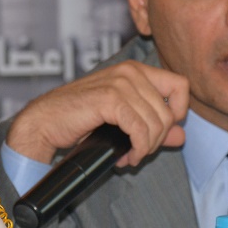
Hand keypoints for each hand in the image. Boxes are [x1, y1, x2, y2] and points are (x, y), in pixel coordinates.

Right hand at [7, 61, 188, 166]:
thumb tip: (182, 136)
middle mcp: (131, 71)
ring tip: (129, 157)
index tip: (160, 130)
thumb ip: (154, 126)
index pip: (181, 85)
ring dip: (145, 148)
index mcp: (136, 70)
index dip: (178, 112)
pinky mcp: (110, 98)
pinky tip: (125, 157)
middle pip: (169, 112)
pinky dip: (137, 149)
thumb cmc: (81, 119)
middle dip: (157, 139)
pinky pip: (140, 130)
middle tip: (138, 153)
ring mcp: (120, 82)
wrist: (45, 122)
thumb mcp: (124, 122)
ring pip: (156, 123)